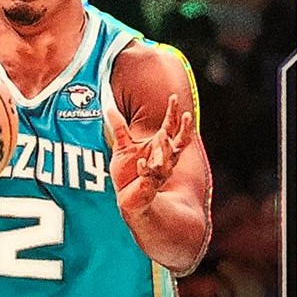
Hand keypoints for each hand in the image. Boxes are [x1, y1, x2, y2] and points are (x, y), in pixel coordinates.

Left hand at [104, 91, 195, 215]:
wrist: (128, 199)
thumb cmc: (129, 173)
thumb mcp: (123, 147)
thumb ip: (119, 129)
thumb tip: (110, 109)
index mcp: (160, 147)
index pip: (171, 127)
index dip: (173, 113)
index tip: (173, 97)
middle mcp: (164, 159)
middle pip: (179, 142)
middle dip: (185, 130)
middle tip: (187, 115)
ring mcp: (159, 173)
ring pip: (168, 159)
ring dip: (166, 148)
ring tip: (162, 135)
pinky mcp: (149, 185)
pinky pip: (150, 176)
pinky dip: (145, 169)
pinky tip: (141, 163)